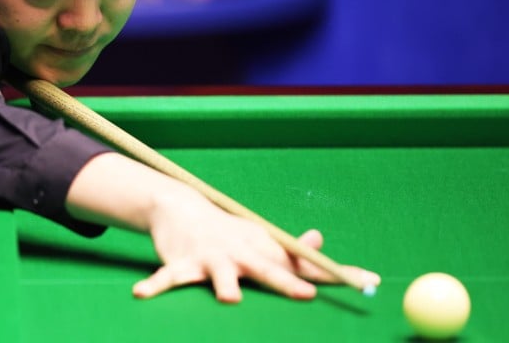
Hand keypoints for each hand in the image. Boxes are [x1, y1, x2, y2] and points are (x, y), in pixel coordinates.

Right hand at [65, 152, 379, 302]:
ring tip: (228, 298)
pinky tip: (142, 294)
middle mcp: (241, 254)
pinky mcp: (182, 264)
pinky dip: (155, 286)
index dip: (335, 274)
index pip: (305, 266)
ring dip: (223, 285)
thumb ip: (294, 253)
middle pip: (269, 272)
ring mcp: (211, 259)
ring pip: (219, 276)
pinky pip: (168, 278)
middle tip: (307, 294)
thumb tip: (322, 241)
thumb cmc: (229, 233)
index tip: (365, 281)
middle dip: (287, 283)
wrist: (182, 209)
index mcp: (264, 252)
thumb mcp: (262, 241)